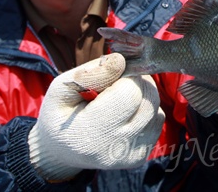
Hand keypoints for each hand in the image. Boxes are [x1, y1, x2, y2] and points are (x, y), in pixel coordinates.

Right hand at [27, 53, 164, 180]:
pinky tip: (125, 113)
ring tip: (119, 99)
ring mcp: (130, 155)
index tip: (112, 75)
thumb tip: (121, 61)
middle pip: (149, 100)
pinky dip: (145, 111)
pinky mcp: (140, 156)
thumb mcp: (63, 87)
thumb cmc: (60, 113)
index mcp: (91, 132)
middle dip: (137, 83)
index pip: (130, 94)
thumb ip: (91, 72)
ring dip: (142, 97)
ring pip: (156, 110)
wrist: (60, 150)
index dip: (125, 76)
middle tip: (117, 83)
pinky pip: (157, 121)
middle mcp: (115, 148)